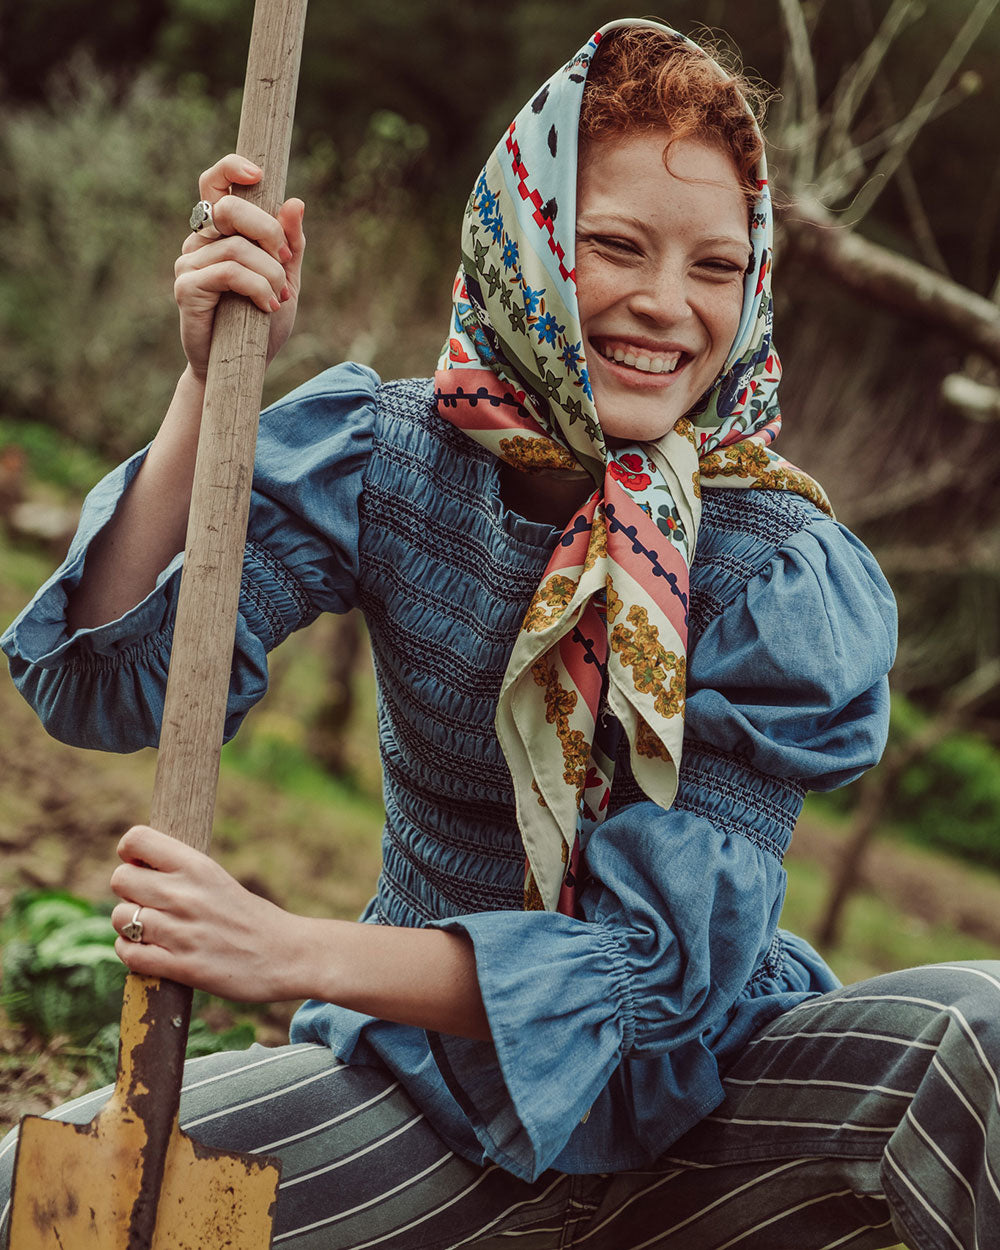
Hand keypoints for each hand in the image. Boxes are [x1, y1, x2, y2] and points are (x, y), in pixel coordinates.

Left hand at [110, 825, 311, 1001]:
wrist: (287, 954)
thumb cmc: (250, 917)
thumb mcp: (217, 880)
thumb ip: (180, 874)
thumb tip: (136, 869)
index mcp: (198, 866)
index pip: (137, 840)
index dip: (130, 853)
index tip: (142, 866)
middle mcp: (186, 895)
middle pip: (120, 879)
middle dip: (128, 892)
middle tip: (146, 902)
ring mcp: (182, 932)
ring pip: (120, 918)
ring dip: (129, 926)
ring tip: (150, 930)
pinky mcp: (181, 967)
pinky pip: (129, 954)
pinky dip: (132, 953)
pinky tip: (148, 952)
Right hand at [173, 153, 305, 382]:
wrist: (241, 368)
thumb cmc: (260, 323)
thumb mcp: (286, 280)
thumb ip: (290, 244)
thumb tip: (295, 202)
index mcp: (221, 231)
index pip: (215, 183)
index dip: (231, 168)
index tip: (259, 172)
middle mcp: (200, 240)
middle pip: (231, 208)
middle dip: (268, 231)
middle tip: (287, 261)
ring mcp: (188, 262)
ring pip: (236, 246)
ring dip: (269, 273)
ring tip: (279, 297)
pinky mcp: (186, 287)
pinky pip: (227, 272)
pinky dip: (256, 286)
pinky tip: (266, 306)